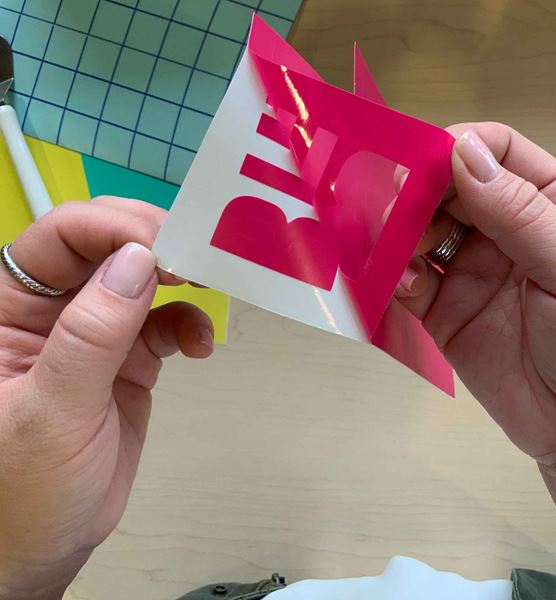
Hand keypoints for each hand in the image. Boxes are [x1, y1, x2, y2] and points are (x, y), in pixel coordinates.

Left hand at [0, 198, 213, 598]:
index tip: (165, 248)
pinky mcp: (128, 358)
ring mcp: (95, 332)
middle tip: (197, 260)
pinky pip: (165, 321)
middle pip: (106, 246)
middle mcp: (51, 309)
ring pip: (142, 279)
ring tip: (208, 289)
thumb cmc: (23, 488)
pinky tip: (200, 346)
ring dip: (181, 282)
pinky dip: (190, 324)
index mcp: (9, 307)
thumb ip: (93, 334)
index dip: (113, 229)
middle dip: (155, 246)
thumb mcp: (54, 409)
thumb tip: (138, 261)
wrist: (45, 545)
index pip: (61, 237)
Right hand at [399, 122, 555, 468]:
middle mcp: (506, 228)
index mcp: (552, 203)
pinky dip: (391, 274)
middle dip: (417, 187)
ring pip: (419, 228)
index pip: (497, 152)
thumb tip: (463, 153)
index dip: (459, 148)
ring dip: (397, 228)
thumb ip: (523, 215)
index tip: (427, 163)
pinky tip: (398, 281)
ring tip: (389, 243)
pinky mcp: (443, 312)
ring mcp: (471, 270)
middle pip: (447, 185)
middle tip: (392, 203)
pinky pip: (406, 280)